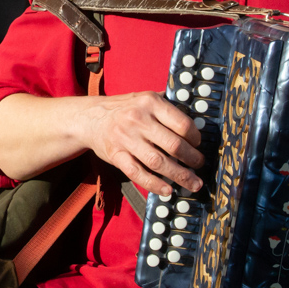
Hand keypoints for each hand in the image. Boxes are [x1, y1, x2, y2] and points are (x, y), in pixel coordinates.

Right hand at [76, 91, 203, 196]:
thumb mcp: (144, 97)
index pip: (182, 124)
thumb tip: (194, 121)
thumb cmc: (123, 109)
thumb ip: (166, 106)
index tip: (197, 144)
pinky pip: (138, 173)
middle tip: (199, 165)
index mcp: (150, 102)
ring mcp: (126, 138)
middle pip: (174, 145)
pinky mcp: (116, 155)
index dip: (195, 138)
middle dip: (192, 159)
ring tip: (192, 183)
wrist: (89, 118)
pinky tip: (167, 190)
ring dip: (180, 176)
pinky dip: (154, 184)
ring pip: (159, 162)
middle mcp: (138, 119)